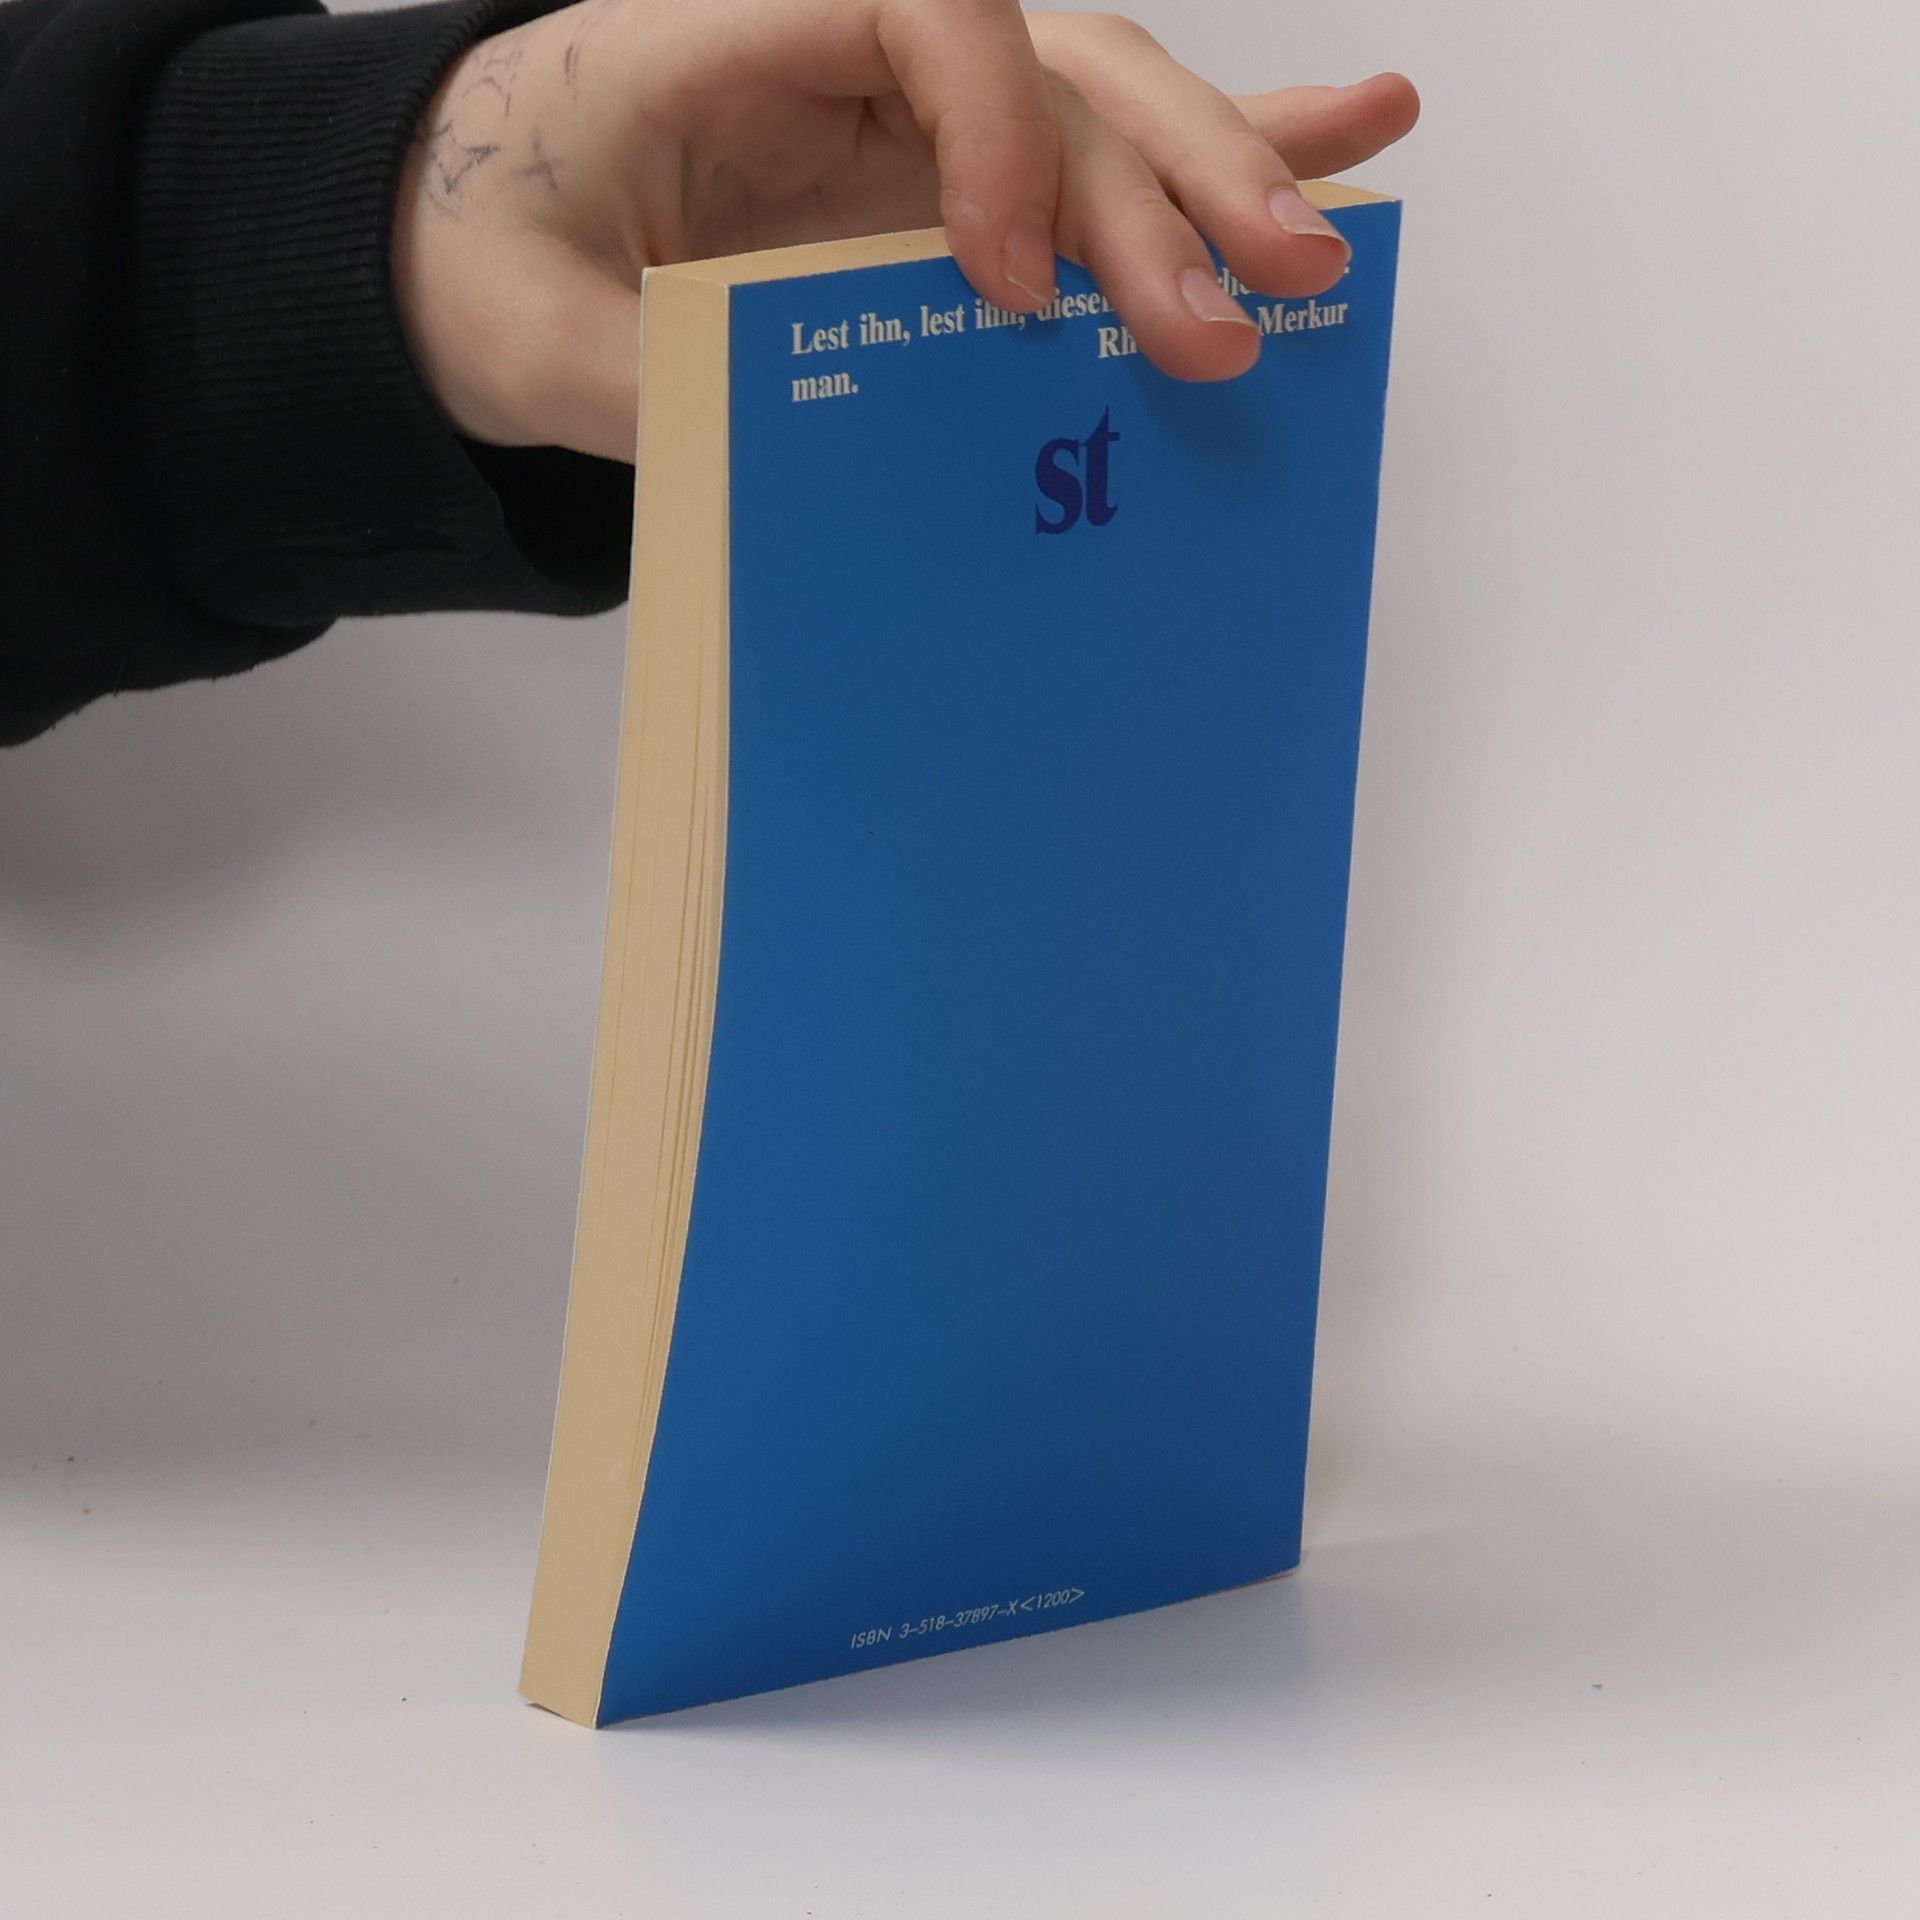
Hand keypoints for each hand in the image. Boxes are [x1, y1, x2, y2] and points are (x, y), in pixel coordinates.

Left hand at [393, 0, 1417, 462]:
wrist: (454, 247)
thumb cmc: (481, 257)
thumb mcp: (534, 336)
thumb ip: (653, 383)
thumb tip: (800, 455)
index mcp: (726, 30)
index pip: (914, 6)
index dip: (992, 133)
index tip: (1003, 288)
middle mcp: (844, 49)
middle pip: (1050, 61)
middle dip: (1159, 180)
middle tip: (1244, 298)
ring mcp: (905, 114)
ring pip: (1099, 100)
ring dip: (1220, 173)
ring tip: (1323, 247)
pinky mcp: (942, 183)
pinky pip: (1086, 149)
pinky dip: (1207, 150)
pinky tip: (1349, 142)